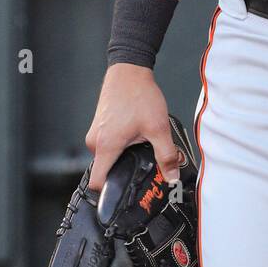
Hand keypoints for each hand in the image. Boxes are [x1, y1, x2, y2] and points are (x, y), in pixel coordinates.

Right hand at [85, 64, 182, 191]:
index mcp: (105, 146)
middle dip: (124, 173)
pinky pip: (108, 145)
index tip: (125, 196)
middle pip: (106, 170)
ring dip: (124, 156)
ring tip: (142, 147)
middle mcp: (95, 142)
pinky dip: (121, 145)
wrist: (129, 69)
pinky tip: (136, 135)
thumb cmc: (139, 95)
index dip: (109, 194)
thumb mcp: (158, 127)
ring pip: (108, 157)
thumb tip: (171, 177)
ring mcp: (96, 133)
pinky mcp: (100, 126)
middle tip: (144, 169)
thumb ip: (166, 155)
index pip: (97, 183)